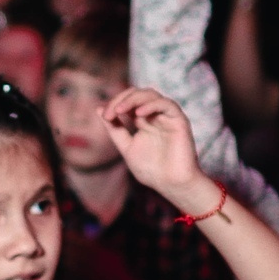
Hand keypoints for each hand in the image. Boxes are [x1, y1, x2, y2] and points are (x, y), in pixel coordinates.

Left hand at [100, 87, 211, 207]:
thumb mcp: (127, 148)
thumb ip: (115, 130)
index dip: (114, 104)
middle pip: (138, 94)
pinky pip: (166, 104)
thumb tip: (99, 109)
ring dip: (133, 99)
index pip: (128, 101)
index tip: (105, 116)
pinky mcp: (179, 121)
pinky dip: (151, 105)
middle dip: (121, 99)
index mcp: (143, 121)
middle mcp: (155, 116)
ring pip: (151, 95)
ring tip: (120, 110)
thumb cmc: (152, 171)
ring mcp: (167, 117)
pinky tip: (138, 113)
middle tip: (110, 112)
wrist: (172, 185)